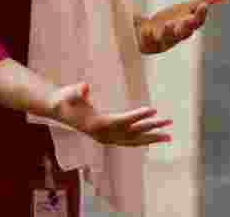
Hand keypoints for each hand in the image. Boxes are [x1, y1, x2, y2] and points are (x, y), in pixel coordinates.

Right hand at [49, 82, 171, 145]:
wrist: (59, 110)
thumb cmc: (66, 98)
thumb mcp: (69, 92)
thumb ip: (77, 90)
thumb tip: (84, 87)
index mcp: (97, 124)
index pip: (122, 120)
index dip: (138, 116)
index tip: (154, 110)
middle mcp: (103, 135)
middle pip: (132, 132)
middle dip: (152, 127)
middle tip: (170, 121)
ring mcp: (106, 138)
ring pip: (133, 141)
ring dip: (152, 138)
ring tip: (170, 136)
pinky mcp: (108, 138)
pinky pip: (129, 142)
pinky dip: (143, 141)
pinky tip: (155, 139)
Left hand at [137, 0, 228, 53]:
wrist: (145, 32)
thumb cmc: (170, 20)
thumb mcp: (186, 8)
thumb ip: (206, 0)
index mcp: (187, 26)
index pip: (198, 22)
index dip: (201, 14)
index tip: (203, 4)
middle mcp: (177, 35)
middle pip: (185, 32)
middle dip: (186, 26)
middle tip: (187, 19)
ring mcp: (162, 40)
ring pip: (167, 39)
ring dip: (169, 31)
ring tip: (168, 24)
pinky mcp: (147, 44)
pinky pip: (147, 42)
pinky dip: (146, 35)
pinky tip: (143, 23)